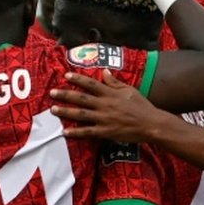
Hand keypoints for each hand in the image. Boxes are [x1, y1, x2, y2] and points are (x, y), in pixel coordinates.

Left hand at [50, 70, 171, 142]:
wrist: (151, 124)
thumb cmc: (142, 106)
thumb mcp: (129, 90)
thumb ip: (115, 82)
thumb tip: (104, 72)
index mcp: (111, 93)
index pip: (91, 84)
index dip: (78, 79)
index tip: (66, 76)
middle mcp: (105, 104)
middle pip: (81, 98)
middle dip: (65, 95)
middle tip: (52, 92)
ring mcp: (104, 119)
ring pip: (81, 114)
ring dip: (66, 111)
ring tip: (53, 109)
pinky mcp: (106, 132)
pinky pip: (88, 132)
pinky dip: (76, 132)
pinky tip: (65, 132)